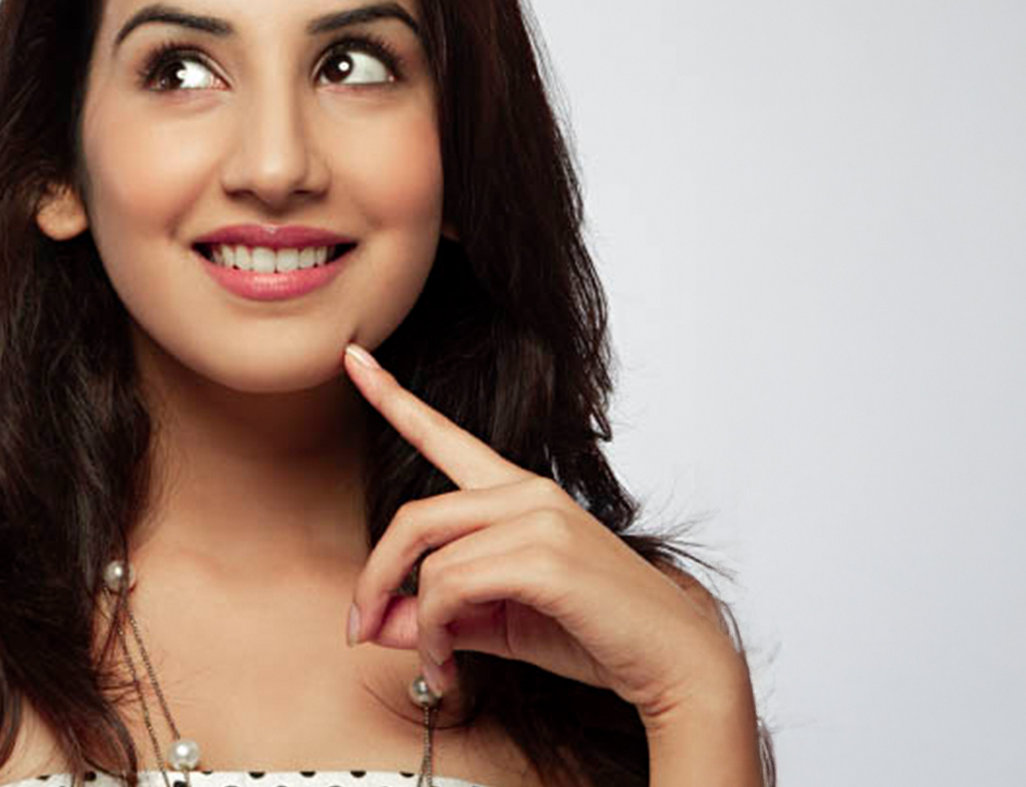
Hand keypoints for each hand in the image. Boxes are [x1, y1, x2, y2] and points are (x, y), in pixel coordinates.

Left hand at [341, 343, 748, 727]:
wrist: (673, 661)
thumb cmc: (593, 634)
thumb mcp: (496, 623)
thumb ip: (436, 616)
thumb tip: (372, 625)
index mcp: (517, 494)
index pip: (445, 437)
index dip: (392, 398)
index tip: (351, 358)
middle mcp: (526, 493)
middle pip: (414, 518)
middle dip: (375, 580)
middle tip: (359, 631)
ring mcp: (539, 518)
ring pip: (431, 560)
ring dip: (415, 625)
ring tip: (435, 668)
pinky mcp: (546, 556)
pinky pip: (452, 586)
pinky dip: (434, 634)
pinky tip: (450, 668)